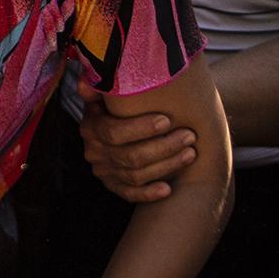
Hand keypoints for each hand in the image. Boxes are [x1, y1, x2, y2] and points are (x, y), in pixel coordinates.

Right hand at [76, 85, 197, 201]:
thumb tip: (86, 83)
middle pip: (129, 156)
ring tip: (191, 152)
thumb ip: (102, 84)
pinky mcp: (114, 185)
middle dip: (164, 146)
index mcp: (91, 127)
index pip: (114, 132)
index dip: (141, 128)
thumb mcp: (109, 92)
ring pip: (135, 175)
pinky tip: (169, 188)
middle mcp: (94, 151)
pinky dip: (149, 193)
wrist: (121, 126)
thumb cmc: (121, 104)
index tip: (167, 120)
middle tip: (190, 135)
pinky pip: (130, 194)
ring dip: (166, 165)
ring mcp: (104, 171)